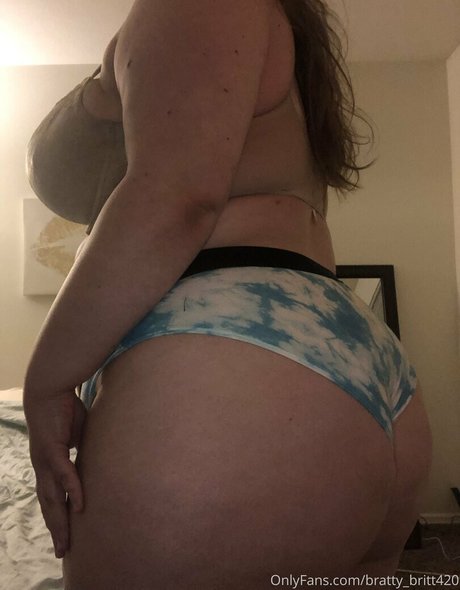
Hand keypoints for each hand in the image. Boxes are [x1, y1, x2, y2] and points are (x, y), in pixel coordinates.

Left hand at [23, 389, 86, 557]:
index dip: (58, 517)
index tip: (65, 535)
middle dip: (56, 529)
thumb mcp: (79, 434)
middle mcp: (44, 467)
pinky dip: (71, 489)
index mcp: (49, 464)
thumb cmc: (64, 409)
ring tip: (67, 540)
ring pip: (52, 497)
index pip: (53, 497)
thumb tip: (99, 455)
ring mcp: (45, 460)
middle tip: (63, 552)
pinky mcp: (52, 449)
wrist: (49, 389)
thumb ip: (84, 448)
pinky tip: (79, 504)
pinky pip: (64, 473)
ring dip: (59, 520)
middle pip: (49, 505)